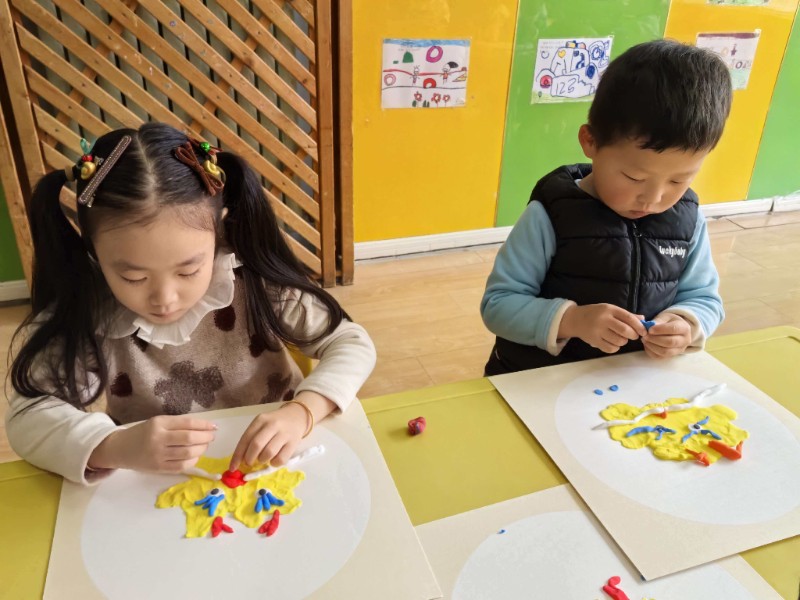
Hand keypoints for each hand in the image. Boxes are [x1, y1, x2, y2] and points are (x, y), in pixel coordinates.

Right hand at [89, 415, 216, 472]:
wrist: (120, 448)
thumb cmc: (143, 433)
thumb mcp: (158, 422)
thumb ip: (178, 424)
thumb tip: (205, 427)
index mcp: (159, 423)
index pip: (188, 423)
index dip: (204, 425)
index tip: (214, 426)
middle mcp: (158, 439)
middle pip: (190, 439)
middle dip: (206, 437)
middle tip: (211, 436)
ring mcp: (158, 455)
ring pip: (188, 453)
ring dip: (202, 449)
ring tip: (204, 445)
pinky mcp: (158, 468)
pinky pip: (182, 466)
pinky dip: (193, 461)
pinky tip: (196, 456)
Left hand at [229, 402, 308, 470]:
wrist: (298, 416)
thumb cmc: (275, 423)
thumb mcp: (262, 425)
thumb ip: (251, 439)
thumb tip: (240, 460)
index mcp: (261, 420)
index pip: (245, 439)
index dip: (237, 455)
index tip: (232, 467)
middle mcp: (272, 425)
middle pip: (256, 445)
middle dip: (249, 458)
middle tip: (249, 463)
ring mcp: (284, 433)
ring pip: (268, 453)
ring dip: (262, 460)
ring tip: (263, 458)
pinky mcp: (293, 443)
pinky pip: (281, 459)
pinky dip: (274, 463)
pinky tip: (273, 459)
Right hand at [559, 303, 645, 353]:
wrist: (575, 319)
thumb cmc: (595, 313)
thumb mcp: (610, 309)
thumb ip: (626, 315)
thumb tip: (643, 319)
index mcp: (610, 309)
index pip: (628, 318)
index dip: (639, 326)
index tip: (643, 331)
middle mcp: (604, 319)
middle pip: (625, 331)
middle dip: (633, 335)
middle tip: (633, 336)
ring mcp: (598, 331)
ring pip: (619, 341)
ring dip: (623, 342)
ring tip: (620, 338)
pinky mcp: (594, 341)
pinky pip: (610, 348)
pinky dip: (615, 348)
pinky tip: (613, 343)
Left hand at [642, 313, 691, 357]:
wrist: (676, 330)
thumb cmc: (669, 322)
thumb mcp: (665, 317)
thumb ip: (658, 320)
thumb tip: (649, 326)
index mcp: (685, 328)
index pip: (673, 329)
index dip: (660, 330)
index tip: (649, 329)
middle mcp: (685, 340)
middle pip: (670, 342)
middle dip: (655, 339)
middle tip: (645, 335)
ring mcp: (679, 350)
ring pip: (665, 352)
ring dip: (652, 346)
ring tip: (644, 339)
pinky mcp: (671, 356)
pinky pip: (660, 357)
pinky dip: (651, 351)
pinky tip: (647, 344)